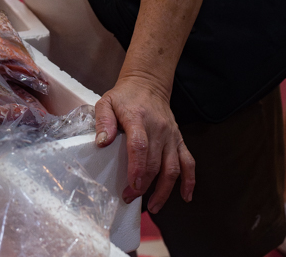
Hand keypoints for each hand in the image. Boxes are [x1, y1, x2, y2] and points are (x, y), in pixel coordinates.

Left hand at [94, 75, 194, 213]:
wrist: (148, 84)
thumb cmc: (124, 96)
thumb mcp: (106, 102)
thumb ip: (103, 121)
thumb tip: (101, 142)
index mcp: (137, 118)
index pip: (140, 146)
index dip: (137, 168)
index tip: (131, 185)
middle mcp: (157, 128)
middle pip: (155, 162)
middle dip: (144, 186)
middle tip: (130, 197)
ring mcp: (171, 135)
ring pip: (173, 167)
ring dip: (164, 190)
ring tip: (153, 207)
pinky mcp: (178, 139)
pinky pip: (188, 161)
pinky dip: (189, 181)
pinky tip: (185, 196)